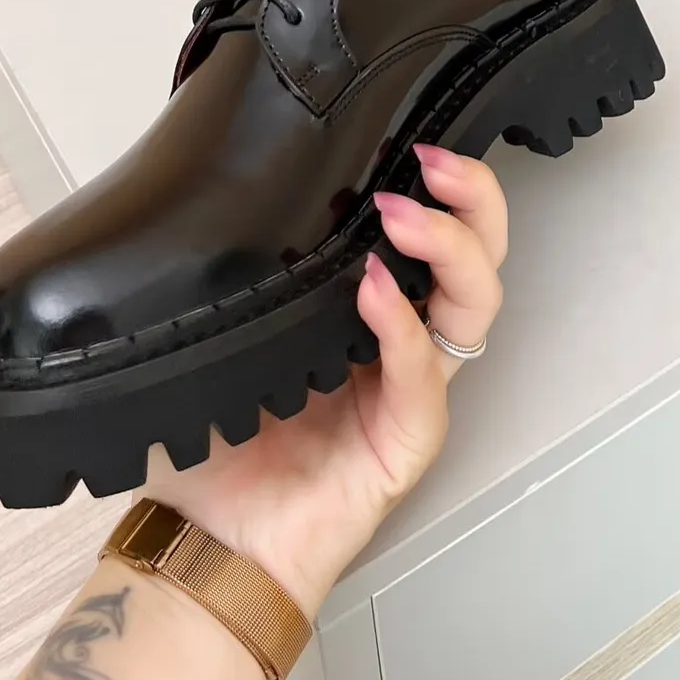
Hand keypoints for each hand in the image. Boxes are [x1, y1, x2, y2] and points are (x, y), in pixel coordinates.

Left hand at [142, 145, 507, 616]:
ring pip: (473, 308)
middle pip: (477, 257)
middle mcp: (403, 340)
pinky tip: (376, 294)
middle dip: (471, 199)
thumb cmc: (212, 438)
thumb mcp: (220, 329)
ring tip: (404, 216)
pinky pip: (423, 376)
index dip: (437, 182)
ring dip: (451, 251)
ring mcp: (412, 389)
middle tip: (433, 160)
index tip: (410, 135)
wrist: (202, 544)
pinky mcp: (406, 442)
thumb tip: (209, 177)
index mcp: (366, 305)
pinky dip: (405, 328)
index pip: (430, 230)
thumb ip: (234, 265)